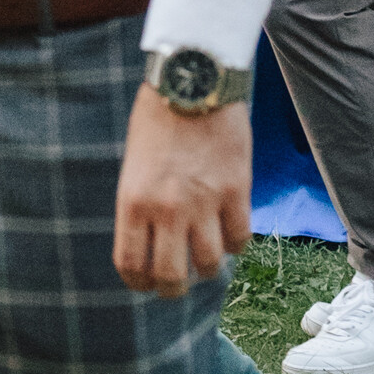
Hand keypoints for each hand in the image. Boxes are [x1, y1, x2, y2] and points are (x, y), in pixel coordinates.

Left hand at [113, 90, 250, 296]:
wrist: (192, 83)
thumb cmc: (156, 120)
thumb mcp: (133, 166)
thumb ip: (141, 206)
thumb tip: (153, 243)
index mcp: (133, 202)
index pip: (132, 264)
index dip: (139, 284)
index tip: (146, 286)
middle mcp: (167, 210)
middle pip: (171, 277)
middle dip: (173, 290)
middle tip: (178, 286)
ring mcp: (205, 203)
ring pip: (210, 264)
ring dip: (208, 269)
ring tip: (206, 261)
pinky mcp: (237, 192)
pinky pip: (241, 239)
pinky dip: (235, 244)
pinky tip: (229, 234)